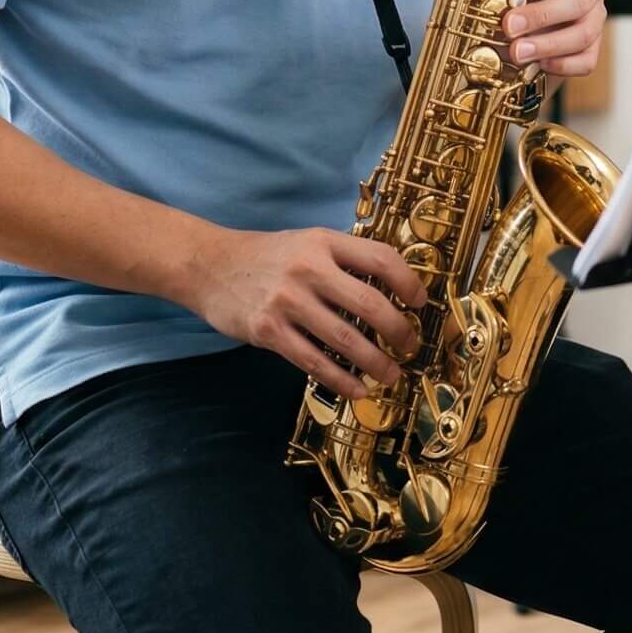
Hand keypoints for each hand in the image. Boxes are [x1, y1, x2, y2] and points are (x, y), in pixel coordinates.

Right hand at [191, 226, 426, 398]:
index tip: (420, 302)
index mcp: (324, 242)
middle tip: (410, 346)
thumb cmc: (269, 256)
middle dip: (398, 331)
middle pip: (370, 304)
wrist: (211, 265)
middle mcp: (309, 268)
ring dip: (376, 362)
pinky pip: (314, 362)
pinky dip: (341, 380)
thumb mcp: (309, 242)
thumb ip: (344, 259)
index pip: (381, 259)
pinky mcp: (269, 331)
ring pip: (346, 339)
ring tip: (391, 375)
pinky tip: (357, 390)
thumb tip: (393, 287)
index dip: (408, 282)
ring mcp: (288, 301)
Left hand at [502, 0, 607, 78]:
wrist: (532, 13)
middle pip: (578, 1)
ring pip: (584, 33)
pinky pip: (587, 60)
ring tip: (517, 52)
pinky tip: (538, 64)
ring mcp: (596, 16)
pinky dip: (562, 64)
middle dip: (541, 15)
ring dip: (548, 45)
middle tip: (509, 25)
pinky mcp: (594, 46)